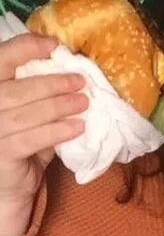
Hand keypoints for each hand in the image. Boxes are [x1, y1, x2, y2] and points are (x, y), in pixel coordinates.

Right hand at [0, 33, 87, 204]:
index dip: (25, 48)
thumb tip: (72, 76)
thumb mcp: (26, 118)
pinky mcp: (2, 153)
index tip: (53, 46)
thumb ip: (38, 98)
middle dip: (52, 83)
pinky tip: (78, 127)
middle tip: (80, 81)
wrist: (7, 190)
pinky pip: (32, 139)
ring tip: (83, 102)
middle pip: (16, 89)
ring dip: (59, 106)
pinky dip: (57, 131)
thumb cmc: (19, 148)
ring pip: (26, 114)